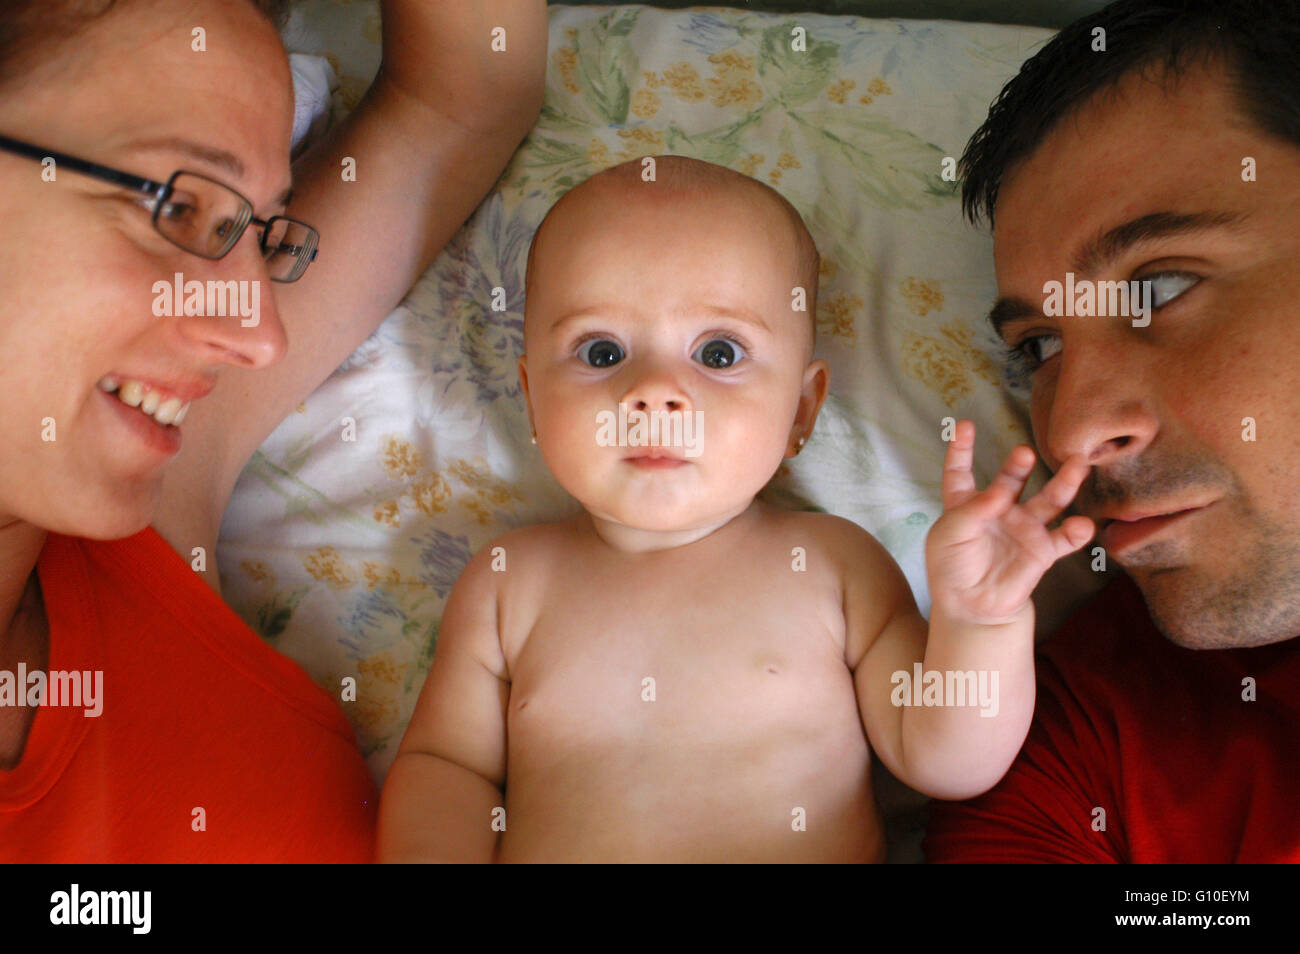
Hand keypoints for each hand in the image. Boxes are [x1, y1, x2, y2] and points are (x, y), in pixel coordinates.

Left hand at [926, 420, 1093, 624]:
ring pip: (1049, 499)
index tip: (965, 425)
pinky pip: (1064, 537)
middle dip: (1018, 465)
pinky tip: (1082, 525)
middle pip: (1011, 479)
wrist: (973, 606)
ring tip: (1078, 465)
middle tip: (1024, 453)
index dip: (962, 449)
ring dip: (1065, 483)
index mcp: (965, 503)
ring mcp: (1024, 527)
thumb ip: (973, 511)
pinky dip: (1076, 531)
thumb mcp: (950, 535)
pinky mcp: (1042, 550)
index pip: (961, 471)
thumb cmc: (953, 567)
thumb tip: (1001, 492)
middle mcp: (998, 509)